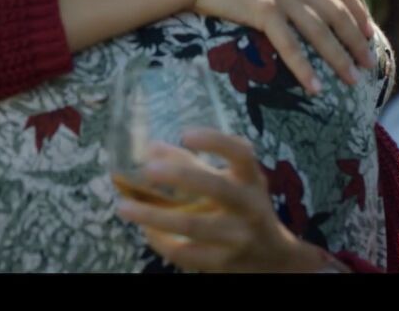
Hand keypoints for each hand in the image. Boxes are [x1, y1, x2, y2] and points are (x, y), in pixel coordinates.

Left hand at [116, 128, 340, 272]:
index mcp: (250, 179)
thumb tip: (150, 148)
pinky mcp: (223, 263)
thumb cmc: (244, 207)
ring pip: (192, 226)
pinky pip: (185, 252)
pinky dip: (160, 241)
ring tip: (124, 207)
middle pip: (216, 188)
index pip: (240, 153)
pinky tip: (145, 230)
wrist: (274, 258)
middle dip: (180, 177)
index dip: (215, 141)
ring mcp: (237, 237)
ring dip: (153, 216)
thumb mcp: (230, 182)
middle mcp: (248, 206)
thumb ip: (192, 164)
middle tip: (147, 170)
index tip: (185, 134)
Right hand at [159, 0, 374, 93]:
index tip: (369, 33)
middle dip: (357, 41)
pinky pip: (290, 45)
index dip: (359, 12)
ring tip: (352, 80)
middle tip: (369, 64)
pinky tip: (315, 87)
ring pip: (320, 31)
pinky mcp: (261, 10)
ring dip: (339, 58)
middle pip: (337, 13)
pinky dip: (304, 68)